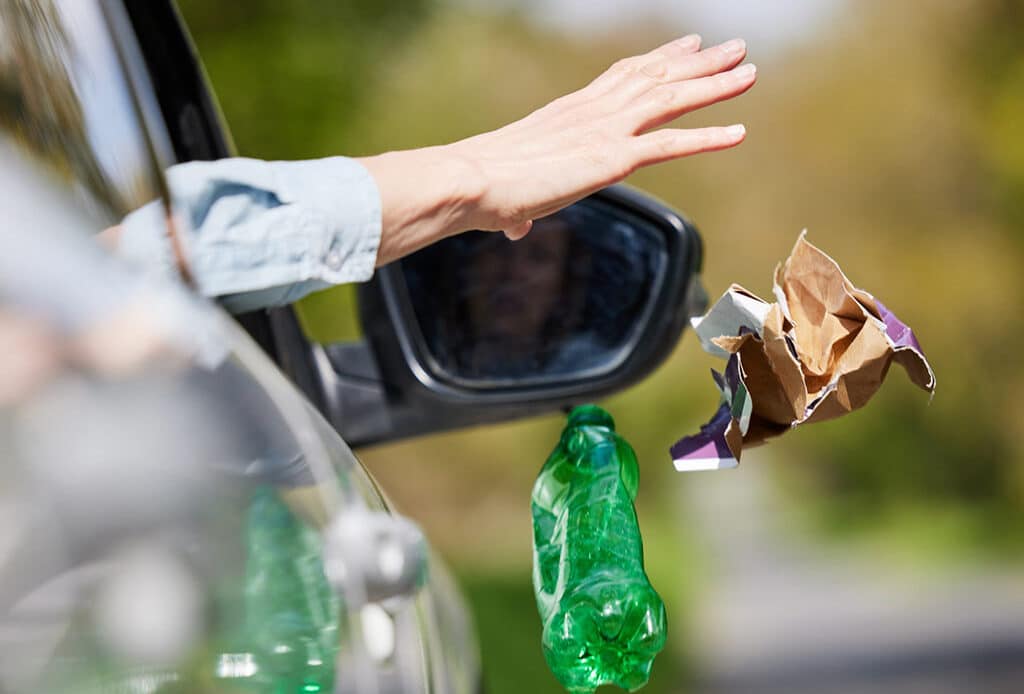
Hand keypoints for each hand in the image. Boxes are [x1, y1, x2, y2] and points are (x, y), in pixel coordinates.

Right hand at [362, 35, 755, 263]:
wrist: (470, 179)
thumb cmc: (480, 187)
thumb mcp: (508, 193)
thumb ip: (519, 208)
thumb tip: (513, 228)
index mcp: (571, 112)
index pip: (624, 76)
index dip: (660, 59)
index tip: (687, 46)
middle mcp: (593, 111)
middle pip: (655, 77)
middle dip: (698, 62)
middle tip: (733, 48)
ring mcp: (605, 130)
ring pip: (671, 98)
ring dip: (714, 84)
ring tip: (749, 71)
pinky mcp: (611, 158)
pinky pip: (670, 144)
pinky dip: (707, 137)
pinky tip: (738, 132)